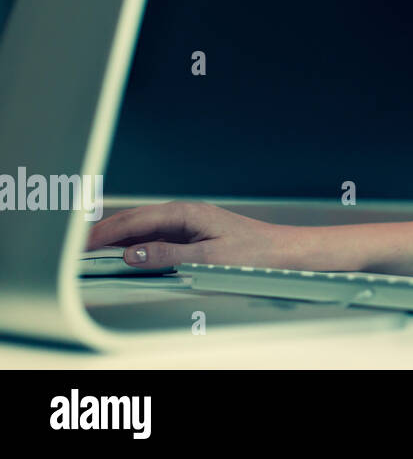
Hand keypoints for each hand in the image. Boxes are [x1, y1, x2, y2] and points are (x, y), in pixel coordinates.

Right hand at [85, 200, 298, 270]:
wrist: (279, 251)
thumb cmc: (253, 252)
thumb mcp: (209, 258)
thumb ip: (169, 256)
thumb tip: (134, 254)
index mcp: (187, 213)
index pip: (136, 220)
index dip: (106, 232)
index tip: (81, 242)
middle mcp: (184, 214)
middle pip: (135, 220)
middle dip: (103, 231)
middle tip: (73, 247)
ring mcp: (186, 223)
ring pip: (142, 227)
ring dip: (117, 237)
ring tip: (90, 250)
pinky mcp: (190, 234)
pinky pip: (154, 236)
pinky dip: (134, 243)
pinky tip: (123, 254)